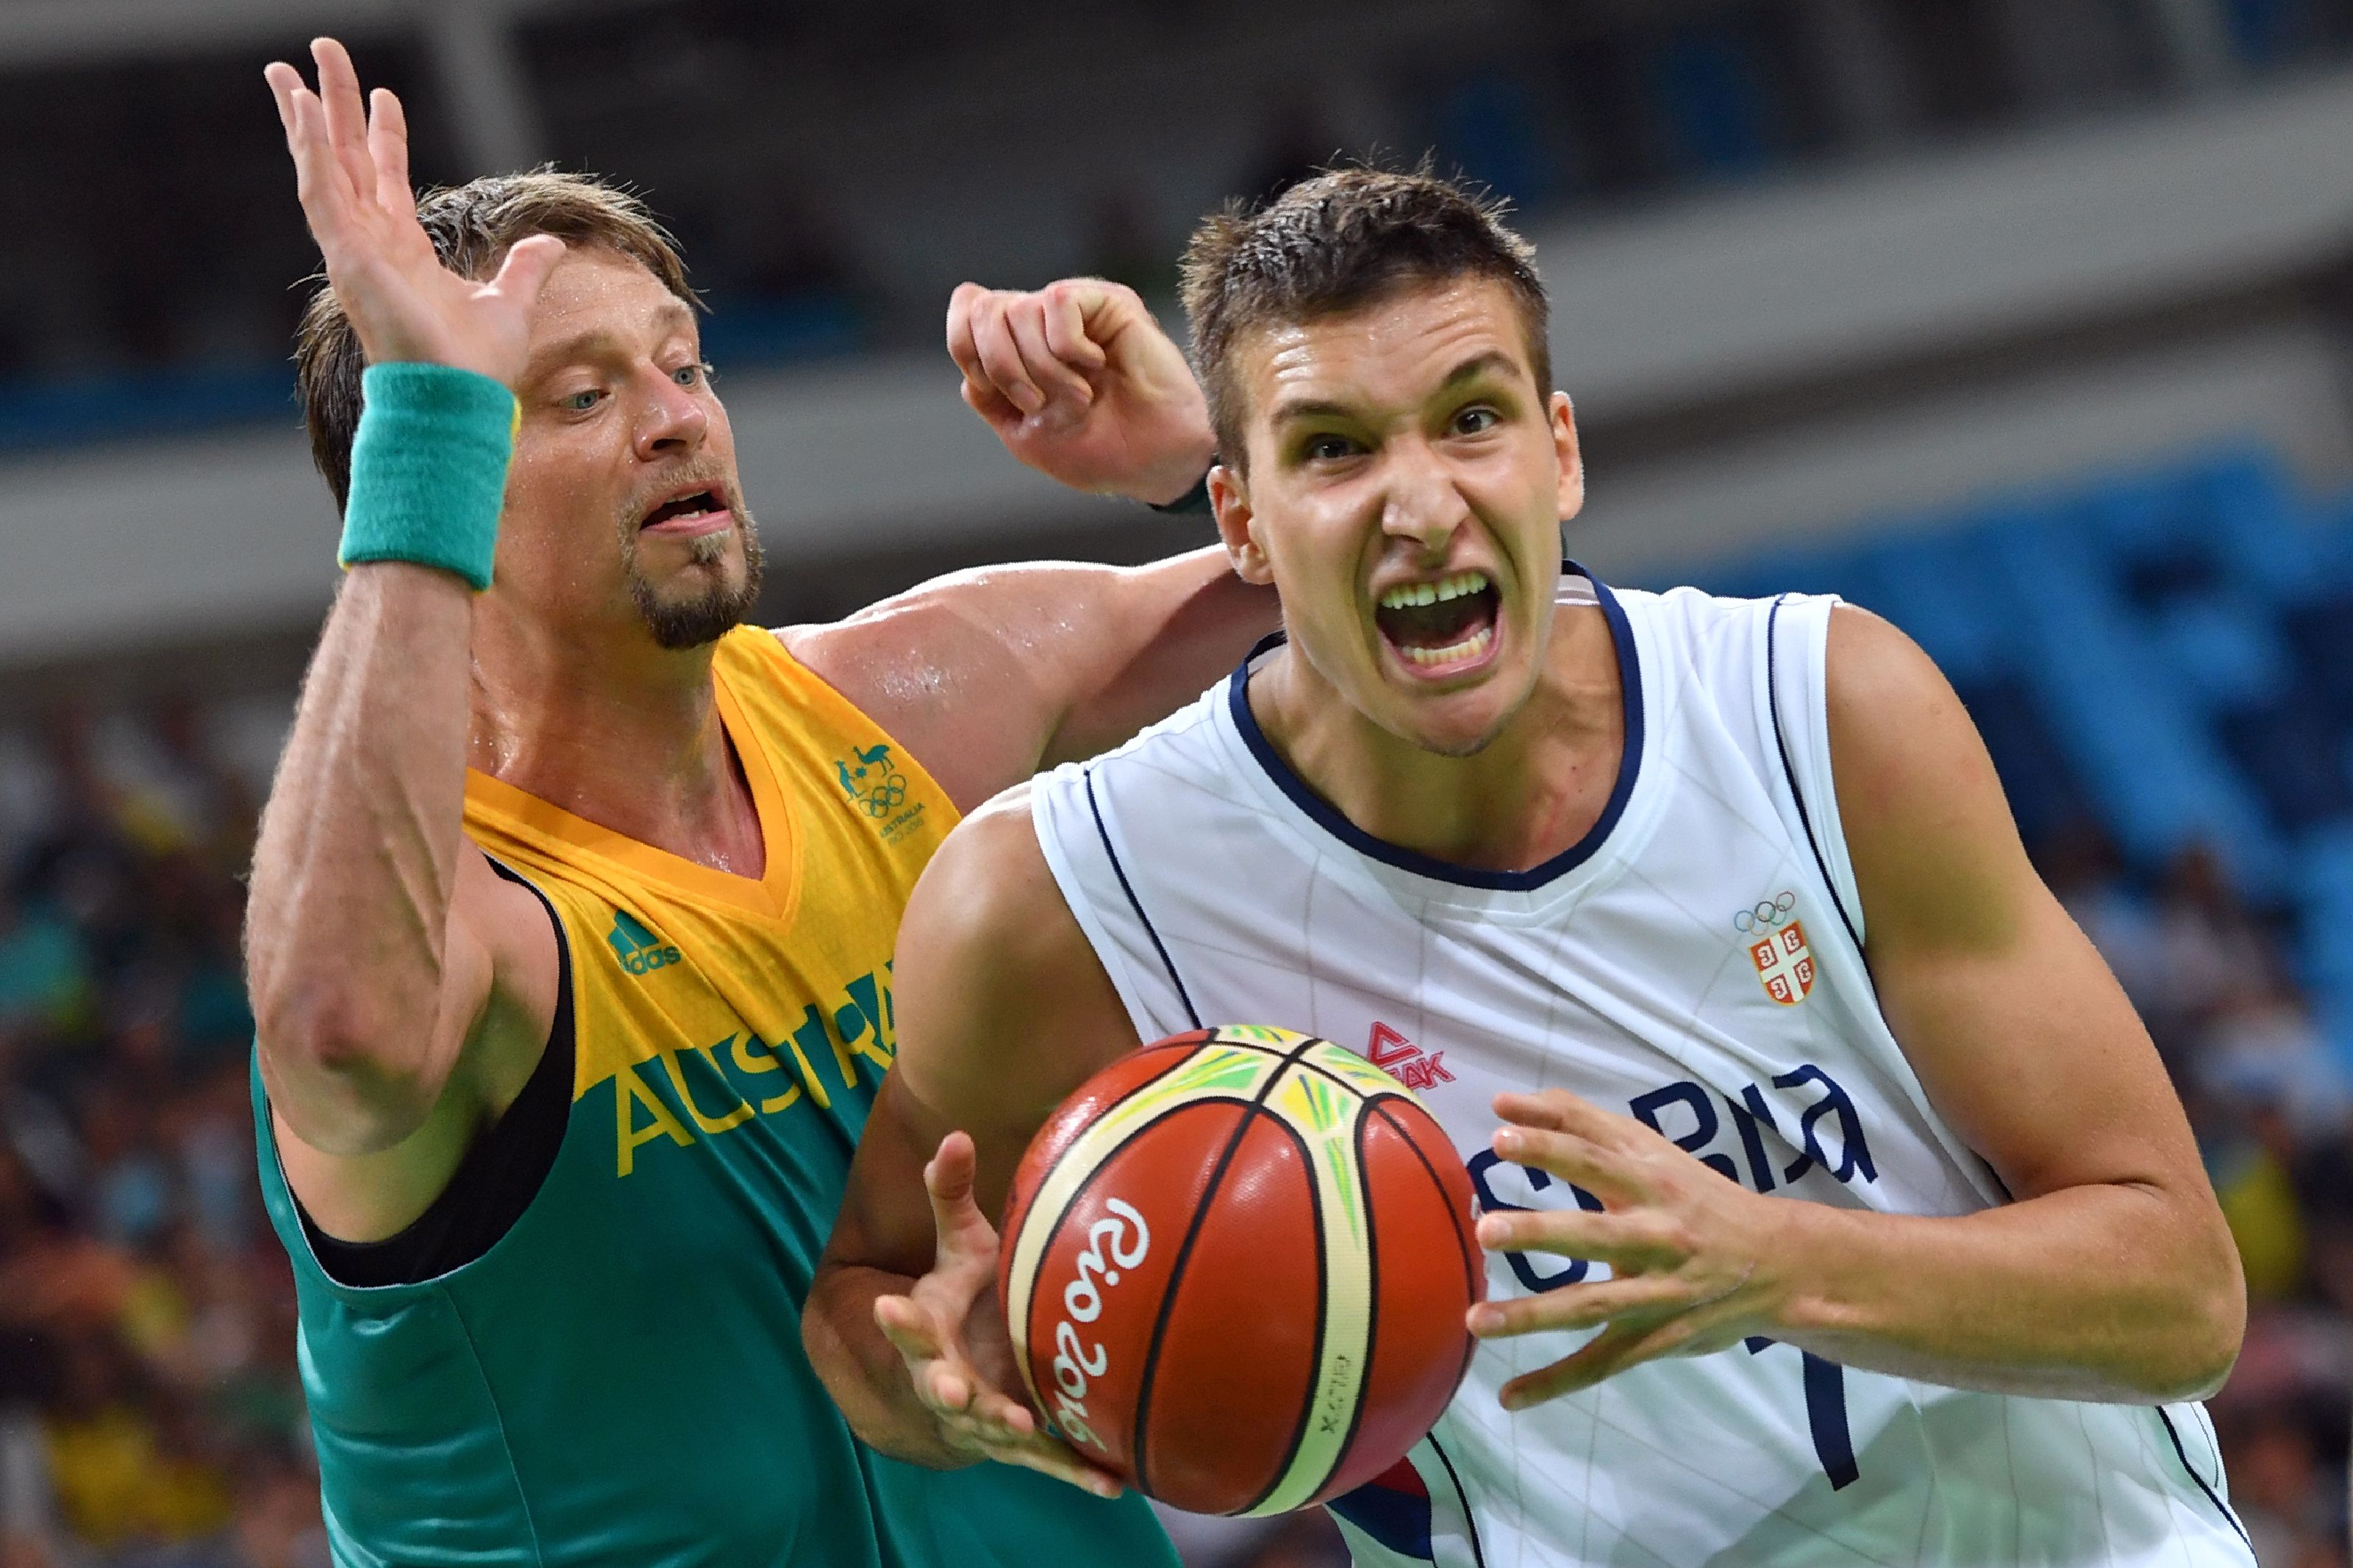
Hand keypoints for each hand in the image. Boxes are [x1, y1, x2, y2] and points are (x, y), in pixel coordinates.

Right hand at [264, 38, 563, 385]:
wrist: (460, 399)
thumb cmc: (477, 367)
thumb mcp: (511, 303)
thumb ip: (525, 269)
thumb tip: (548, 243)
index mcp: (404, 253)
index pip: (386, 180)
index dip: (383, 136)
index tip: (382, 95)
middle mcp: (372, 246)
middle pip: (346, 161)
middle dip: (332, 108)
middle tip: (320, 56)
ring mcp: (354, 251)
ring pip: (322, 168)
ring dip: (305, 118)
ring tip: (286, 69)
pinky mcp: (348, 258)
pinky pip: (321, 193)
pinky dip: (309, 151)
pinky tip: (300, 111)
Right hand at [872, 1132, 1124, 1496]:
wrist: (972, 1366)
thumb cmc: (968, 1296)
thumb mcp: (959, 1246)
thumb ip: (951, 1195)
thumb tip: (955, 1133)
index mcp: (931, 1332)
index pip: (908, 1326)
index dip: (899, 1321)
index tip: (890, 1305)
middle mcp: (950, 1379)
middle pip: (942, 1387)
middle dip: (947, 1388)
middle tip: (953, 1389)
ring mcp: (986, 1416)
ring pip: (991, 1429)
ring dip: (1005, 1431)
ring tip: (1022, 1428)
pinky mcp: (1024, 1441)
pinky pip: (1051, 1461)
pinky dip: (1078, 1472)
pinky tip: (1113, 1483)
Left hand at [947, 279, 1215, 505]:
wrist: (1154, 461)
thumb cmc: (1099, 453)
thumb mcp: (1025, 436)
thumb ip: (989, 397)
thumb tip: (967, 365)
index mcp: (1019, 346)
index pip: (966, 309)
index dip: (966, 348)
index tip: (998, 392)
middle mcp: (1043, 320)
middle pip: (984, 308)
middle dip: (1003, 367)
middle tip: (1040, 403)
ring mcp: (1075, 310)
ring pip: (1019, 310)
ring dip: (1044, 369)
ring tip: (1081, 397)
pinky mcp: (1107, 302)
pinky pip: (1058, 302)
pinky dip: (1069, 347)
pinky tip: (1098, 366)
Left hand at [1467, 1090, 1792, 1409]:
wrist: (1779, 1265)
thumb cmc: (1694, 1196)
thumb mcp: (1648, 1151)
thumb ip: (1577, 1121)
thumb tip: (1503, 1101)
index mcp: (1650, 1183)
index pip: (1594, 1159)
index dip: (1548, 1147)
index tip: (1499, 1138)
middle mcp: (1654, 1236)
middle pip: (1593, 1234)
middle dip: (1540, 1233)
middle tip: (1485, 1230)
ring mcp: (1654, 1293)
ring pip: (1592, 1305)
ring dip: (1533, 1315)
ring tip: (1476, 1320)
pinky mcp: (1654, 1338)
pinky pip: (1601, 1363)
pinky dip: (1556, 1382)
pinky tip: (1508, 1396)